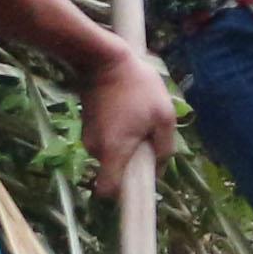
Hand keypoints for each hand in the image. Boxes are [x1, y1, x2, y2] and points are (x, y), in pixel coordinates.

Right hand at [78, 50, 177, 190]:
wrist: (104, 59)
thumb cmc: (138, 87)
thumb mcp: (164, 116)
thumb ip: (165, 147)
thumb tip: (160, 168)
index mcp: (113, 152)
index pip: (108, 191)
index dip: (124, 194)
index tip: (141, 183)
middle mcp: (95, 149)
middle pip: (116, 170)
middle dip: (134, 160)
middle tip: (150, 136)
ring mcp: (88, 137)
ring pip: (112, 154)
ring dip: (128, 144)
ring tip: (140, 118)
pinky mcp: (87, 125)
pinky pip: (107, 140)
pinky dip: (119, 134)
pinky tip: (129, 111)